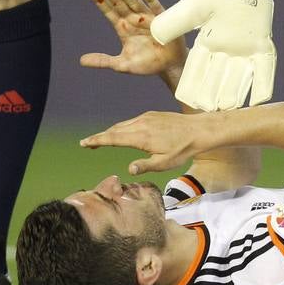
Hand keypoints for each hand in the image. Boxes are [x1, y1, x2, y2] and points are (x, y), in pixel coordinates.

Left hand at [80, 0, 184, 79]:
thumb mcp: (122, 64)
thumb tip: (81, 60)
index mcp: (123, 27)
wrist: (169, 67)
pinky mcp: (162, 23)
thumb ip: (103, 61)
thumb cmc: (146, 64)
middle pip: (119, 3)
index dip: (100, 1)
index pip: (109, 11)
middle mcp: (134, 20)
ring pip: (134, 3)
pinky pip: (156, 9)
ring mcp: (148, 19)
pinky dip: (151, 1)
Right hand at [80, 110, 204, 175]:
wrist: (199, 129)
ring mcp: (147, 117)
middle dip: (100, 137)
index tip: (84, 143)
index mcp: (141, 137)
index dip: (97, 140)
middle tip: (87, 144)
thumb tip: (129, 170)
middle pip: (114, 130)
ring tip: (102, 140)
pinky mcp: (152, 114)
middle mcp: (141, 124)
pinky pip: (132, 121)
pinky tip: (122, 133)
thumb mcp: (165, 163)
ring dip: (111, 132)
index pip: (113, 138)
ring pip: (123, 124)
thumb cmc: (183, 149)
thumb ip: (146, 166)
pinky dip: (122, 127)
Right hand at [150, 0, 275, 110]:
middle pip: (218, 78)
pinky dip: (262, 84)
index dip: (192, 85)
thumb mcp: (193, 10)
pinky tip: (260, 100)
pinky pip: (264, 69)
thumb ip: (174, 22)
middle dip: (213, 93)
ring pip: (238, 77)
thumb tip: (154, 34)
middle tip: (208, 109)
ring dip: (234, 92)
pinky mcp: (262, 47)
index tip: (185, 99)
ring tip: (229, 108)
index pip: (197, 70)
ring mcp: (245, 51)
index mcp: (208, 45)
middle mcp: (226, 52)